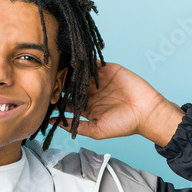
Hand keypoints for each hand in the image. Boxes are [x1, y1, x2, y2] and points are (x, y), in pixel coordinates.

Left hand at [46, 62, 183, 146]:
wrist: (146, 113)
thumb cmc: (124, 125)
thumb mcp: (97, 130)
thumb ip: (77, 127)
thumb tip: (54, 124)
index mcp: (86, 107)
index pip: (67, 101)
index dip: (57, 99)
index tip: (45, 97)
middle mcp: (90, 93)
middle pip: (70, 85)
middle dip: (60, 83)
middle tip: (48, 80)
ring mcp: (98, 81)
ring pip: (79, 74)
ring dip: (70, 71)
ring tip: (57, 69)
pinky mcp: (108, 70)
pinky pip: (93, 64)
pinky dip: (84, 62)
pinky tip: (74, 61)